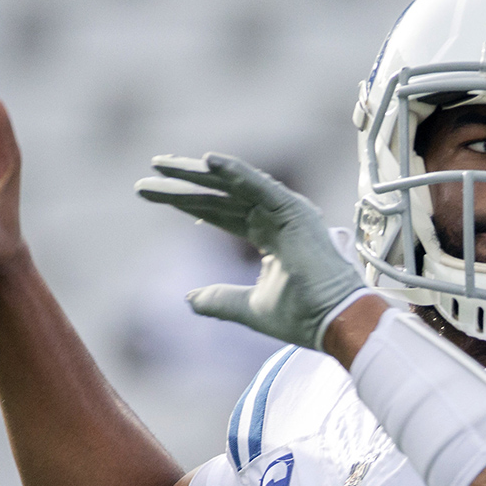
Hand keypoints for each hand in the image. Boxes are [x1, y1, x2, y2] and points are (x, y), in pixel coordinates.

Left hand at [136, 153, 367, 350]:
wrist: (334, 324)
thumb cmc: (303, 315)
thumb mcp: (249, 307)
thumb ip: (220, 299)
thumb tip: (188, 298)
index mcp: (268, 235)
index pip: (218, 213)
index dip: (186, 202)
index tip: (152, 191)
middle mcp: (275, 217)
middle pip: (220, 195)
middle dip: (184, 182)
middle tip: (151, 169)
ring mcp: (286, 211)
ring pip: (233, 186)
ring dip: (197, 173)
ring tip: (162, 164)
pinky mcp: (294, 211)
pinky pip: (258, 186)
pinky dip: (235, 172)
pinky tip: (207, 161)